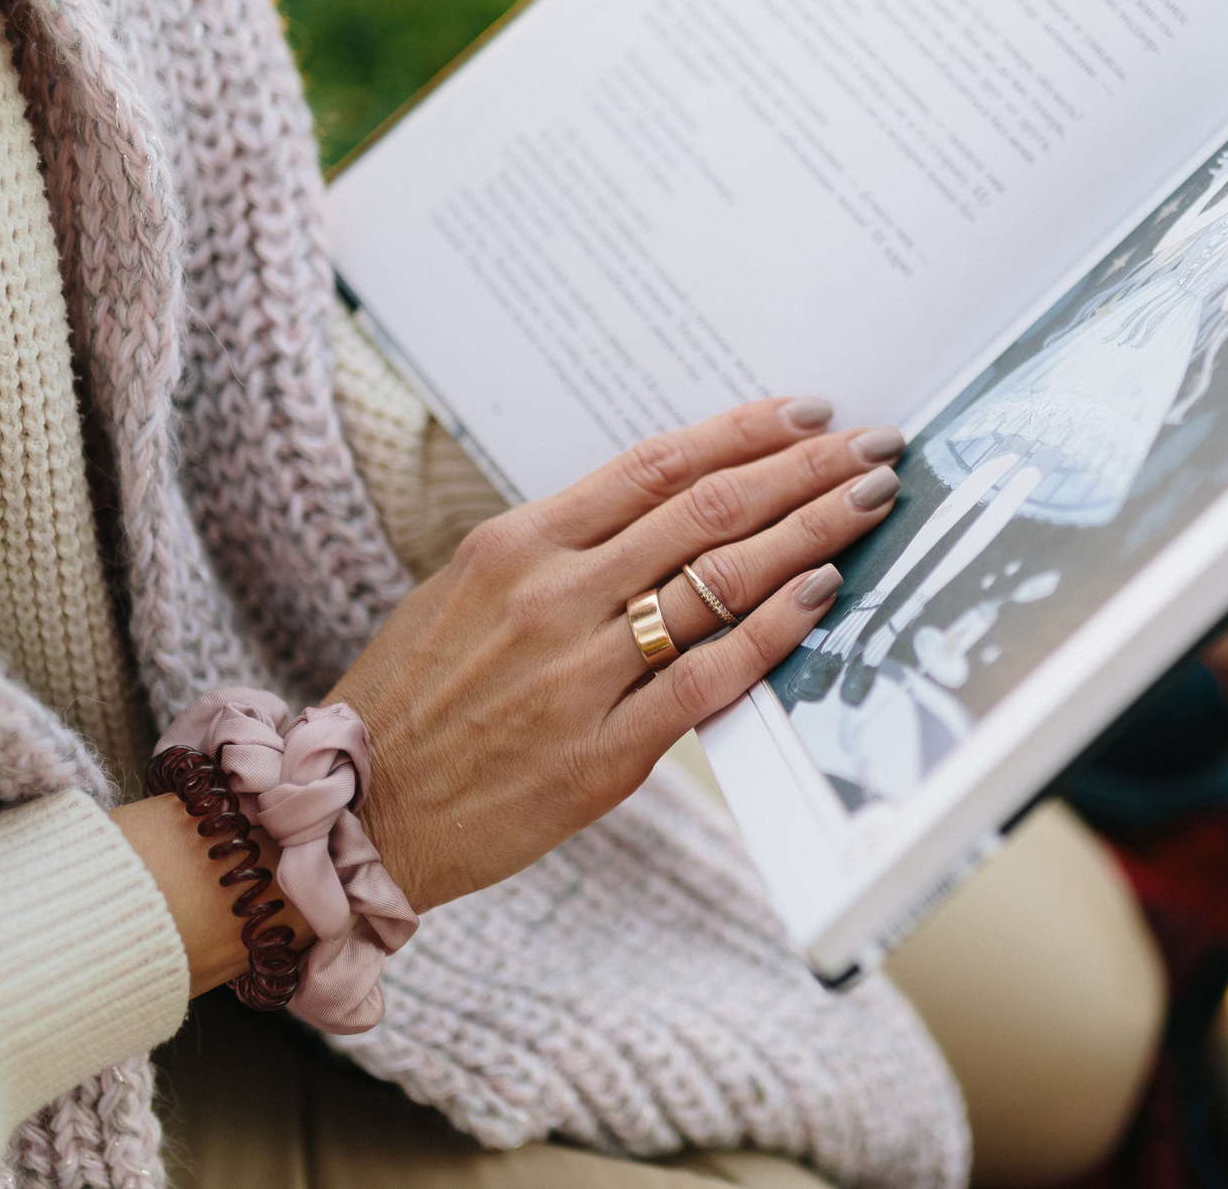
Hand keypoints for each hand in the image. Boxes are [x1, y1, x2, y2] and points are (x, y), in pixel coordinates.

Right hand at [329, 396, 903, 913]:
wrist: (354, 816)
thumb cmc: (416, 699)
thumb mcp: (471, 592)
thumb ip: (567, 551)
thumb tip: (677, 512)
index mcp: (516, 544)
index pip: (656, 466)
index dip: (744, 432)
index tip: (809, 412)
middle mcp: (550, 596)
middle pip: (706, 511)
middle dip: (804, 471)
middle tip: (872, 447)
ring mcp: (577, 675)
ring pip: (720, 582)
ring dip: (809, 532)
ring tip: (868, 501)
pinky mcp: (601, 754)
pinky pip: (709, 680)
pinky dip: (774, 632)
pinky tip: (822, 595)